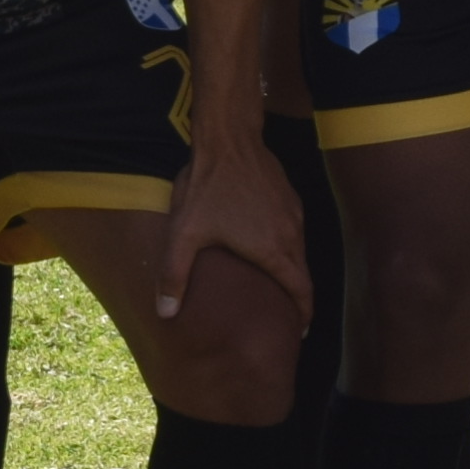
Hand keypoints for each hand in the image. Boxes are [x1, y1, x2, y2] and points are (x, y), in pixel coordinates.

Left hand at [150, 119, 310, 326]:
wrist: (227, 138)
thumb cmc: (206, 187)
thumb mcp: (184, 234)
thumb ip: (174, 275)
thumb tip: (165, 313)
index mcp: (273, 250)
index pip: (301, 291)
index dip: (304, 314)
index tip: (300, 329)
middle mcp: (291, 233)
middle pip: (303, 274)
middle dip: (298, 296)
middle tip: (288, 315)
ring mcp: (293, 212)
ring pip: (300, 251)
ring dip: (293, 269)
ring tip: (277, 284)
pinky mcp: (289, 196)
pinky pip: (295, 229)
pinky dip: (288, 246)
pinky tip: (269, 246)